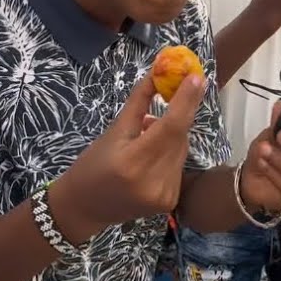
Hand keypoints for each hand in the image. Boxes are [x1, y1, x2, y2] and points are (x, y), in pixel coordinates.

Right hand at [50, 72, 207, 242]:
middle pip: (179, 137)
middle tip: (181, 87)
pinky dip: (170, 152)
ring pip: (181, 149)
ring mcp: (164, 195)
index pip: (171, 126)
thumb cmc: (93, 165)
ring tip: (148, 131)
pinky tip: (151, 154)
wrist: (84, 208)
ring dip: (173, 134)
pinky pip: (178, 165)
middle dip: (182, 111)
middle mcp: (153, 182)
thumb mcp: (113, 130)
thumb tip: (160, 72)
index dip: (186, 100)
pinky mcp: (169, 201)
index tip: (196, 77)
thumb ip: (140, 102)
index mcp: (133, 162)